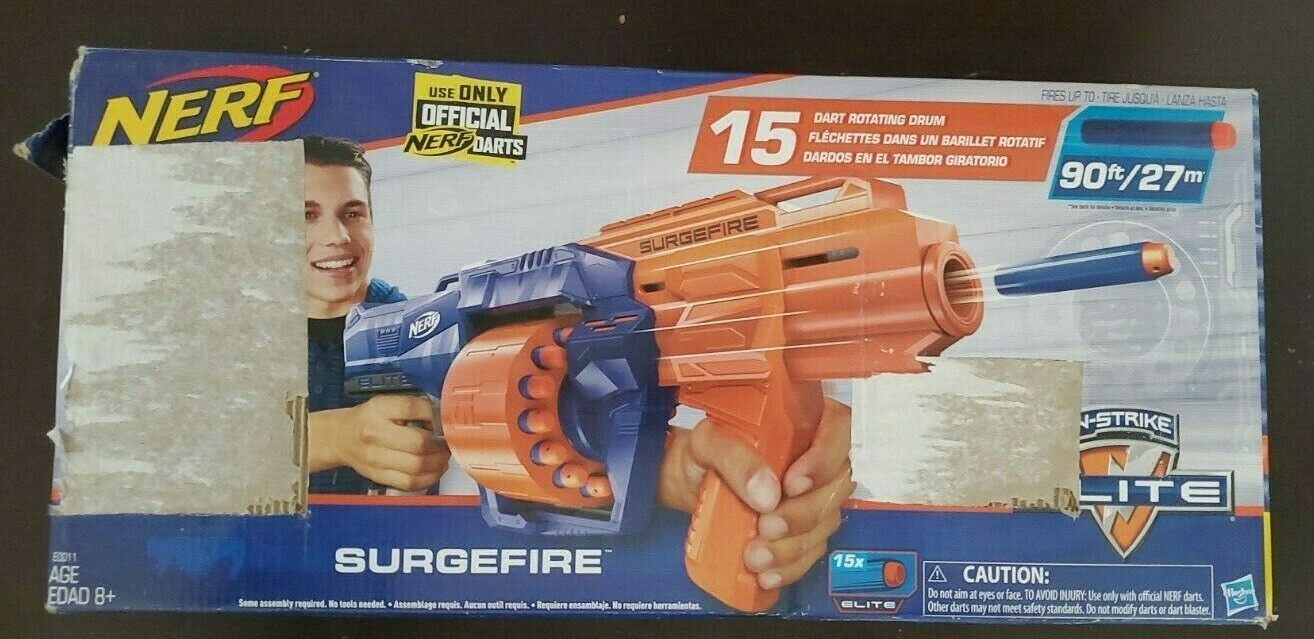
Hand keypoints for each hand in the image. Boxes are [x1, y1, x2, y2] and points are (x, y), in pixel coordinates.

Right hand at [308, 395, 449, 490]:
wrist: (340, 437)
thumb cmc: (369, 419)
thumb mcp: (385, 403)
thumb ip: (412, 407)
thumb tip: (442, 417)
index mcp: (378, 410)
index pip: (411, 407)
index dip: (432, 413)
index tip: (440, 418)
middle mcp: (375, 434)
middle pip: (418, 443)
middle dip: (440, 444)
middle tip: (447, 443)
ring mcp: (375, 459)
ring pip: (417, 467)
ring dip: (438, 463)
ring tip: (443, 457)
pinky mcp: (378, 476)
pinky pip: (409, 483)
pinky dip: (428, 478)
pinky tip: (434, 470)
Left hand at [657, 398, 854, 589]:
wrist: (687, 480)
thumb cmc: (702, 450)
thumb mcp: (708, 442)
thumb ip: (735, 458)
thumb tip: (767, 495)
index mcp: (803, 420)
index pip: (839, 430)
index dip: (825, 460)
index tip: (792, 485)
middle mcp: (817, 456)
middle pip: (837, 486)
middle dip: (803, 514)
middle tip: (766, 527)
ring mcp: (814, 494)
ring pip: (825, 523)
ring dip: (793, 547)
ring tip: (755, 558)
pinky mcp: (804, 527)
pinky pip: (811, 550)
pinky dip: (790, 567)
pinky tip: (766, 575)